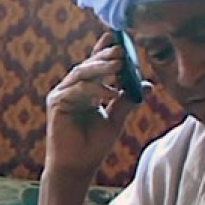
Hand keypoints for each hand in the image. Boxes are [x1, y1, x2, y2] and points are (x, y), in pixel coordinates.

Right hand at [44, 32, 143, 177]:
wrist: (77, 167)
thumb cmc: (94, 146)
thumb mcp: (116, 120)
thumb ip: (128, 101)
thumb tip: (147, 84)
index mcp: (86, 90)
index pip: (96, 65)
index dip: (104, 50)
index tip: (119, 38)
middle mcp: (72, 88)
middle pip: (89, 66)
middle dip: (106, 56)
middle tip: (122, 50)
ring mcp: (63, 94)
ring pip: (82, 73)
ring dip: (101, 68)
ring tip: (119, 65)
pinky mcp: (56, 103)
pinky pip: (77, 90)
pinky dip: (94, 90)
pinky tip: (110, 93)